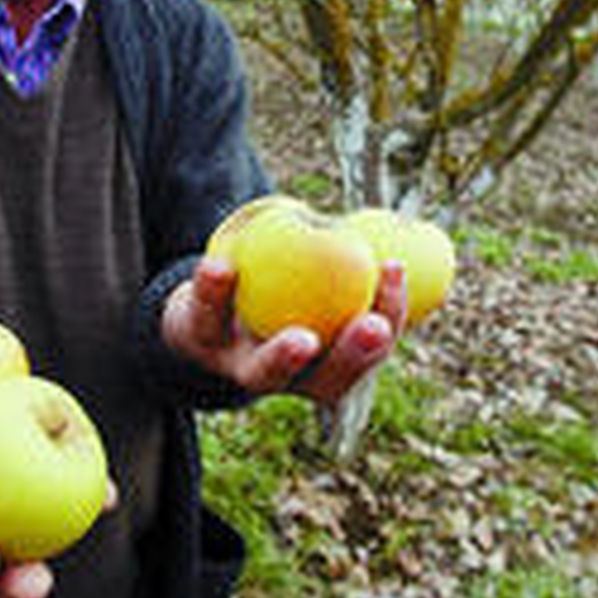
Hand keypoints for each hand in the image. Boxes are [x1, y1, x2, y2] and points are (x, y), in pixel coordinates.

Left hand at [162, 257, 406, 403]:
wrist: (199, 311)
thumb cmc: (274, 285)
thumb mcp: (313, 270)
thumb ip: (346, 251)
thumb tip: (398, 216)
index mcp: (327, 360)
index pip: (370, 346)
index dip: (392, 314)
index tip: (394, 267)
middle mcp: (290, 377)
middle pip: (327, 380)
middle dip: (355, 357)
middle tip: (372, 326)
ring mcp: (242, 368)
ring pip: (263, 373)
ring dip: (284, 356)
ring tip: (303, 339)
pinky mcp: (199, 345)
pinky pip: (207, 317)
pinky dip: (213, 291)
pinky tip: (221, 267)